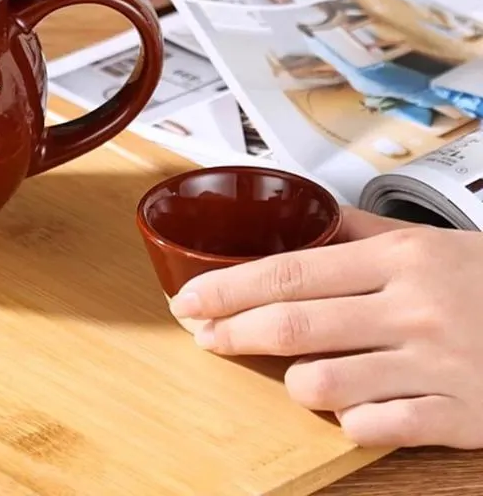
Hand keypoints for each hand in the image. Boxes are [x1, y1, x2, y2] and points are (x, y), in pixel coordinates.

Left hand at [169, 207, 482, 449]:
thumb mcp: (427, 241)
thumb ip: (359, 232)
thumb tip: (301, 218)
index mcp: (399, 260)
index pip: (290, 271)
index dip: (230, 287)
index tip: (191, 297)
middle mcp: (413, 311)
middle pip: (293, 326)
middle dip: (233, 332)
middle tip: (203, 335)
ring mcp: (436, 368)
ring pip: (325, 385)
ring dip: (294, 382)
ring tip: (294, 373)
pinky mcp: (460, 418)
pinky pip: (377, 429)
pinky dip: (350, 421)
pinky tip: (351, 408)